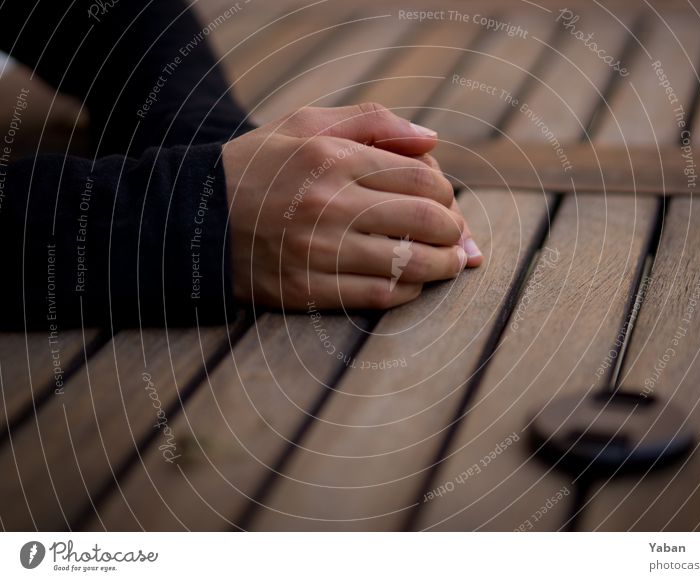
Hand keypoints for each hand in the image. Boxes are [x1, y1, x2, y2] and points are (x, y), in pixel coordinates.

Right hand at [222, 103, 482, 309]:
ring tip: (451, 264)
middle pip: (425, 220)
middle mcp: (329, 205)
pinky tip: (412, 282)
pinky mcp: (308, 290)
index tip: (448, 202)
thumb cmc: (260, 166)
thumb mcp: (306, 123)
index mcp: (334, 159)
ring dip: (443, 267)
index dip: (447, 193)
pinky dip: (409, 291)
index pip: (422, 177)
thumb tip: (432, 139)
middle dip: (455, 231)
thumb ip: (372, 121)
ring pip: (409, 264)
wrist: (195, 218)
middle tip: (459, 237)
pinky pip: (379, 296)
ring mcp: (318, 251)